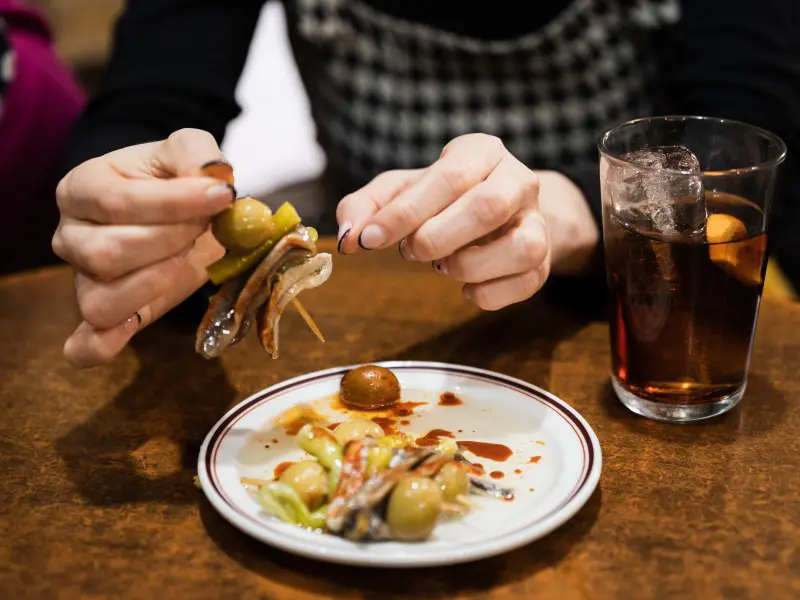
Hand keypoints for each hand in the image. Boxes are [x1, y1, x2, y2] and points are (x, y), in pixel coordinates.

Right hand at [51, 129, 233, 367]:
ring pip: (103, 301)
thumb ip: (198, 154)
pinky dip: (101, 347)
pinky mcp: (102, 316)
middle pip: (110, 253)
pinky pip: (88, 343)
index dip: (174, 204)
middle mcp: (71, 236)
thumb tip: (212, 178)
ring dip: (157, 283)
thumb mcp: (188, 149)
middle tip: (202, 228)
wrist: (175, 209)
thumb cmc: (172, 179)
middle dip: (171, 241)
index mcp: (81, 188)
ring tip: (184, 257)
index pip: (118, 202)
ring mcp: (81, 279)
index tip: (220, 197)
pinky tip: (126, 332)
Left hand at [336, 134, 598, 309]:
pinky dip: (488, 294)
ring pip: (520, 247)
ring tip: (443, 266)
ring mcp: (537, 221)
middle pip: (487, 206)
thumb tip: (348, 239)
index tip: (370, 239)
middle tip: (411, 253)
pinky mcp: (544, 259)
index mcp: (480, 151)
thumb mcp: (401, 190)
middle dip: (438, 237)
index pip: (447, 177)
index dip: (405, 212)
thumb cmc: (443, 197)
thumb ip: (366, 207)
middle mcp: (518, 180)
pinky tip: (466, 287)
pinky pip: (526, 283)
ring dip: (469, 266)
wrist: (500, 211)